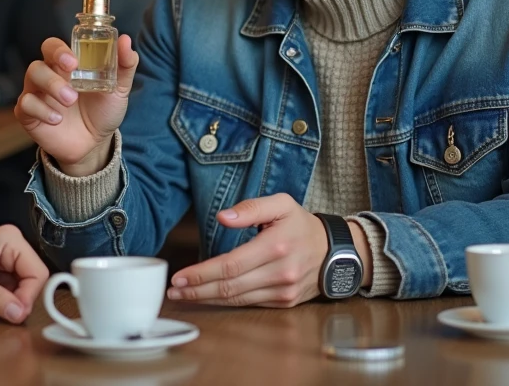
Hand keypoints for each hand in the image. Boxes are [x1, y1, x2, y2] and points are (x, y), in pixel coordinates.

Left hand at [0, 225, 48, 323]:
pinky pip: (15, 295)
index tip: (17, 311)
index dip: (29, 294)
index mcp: (9, 239)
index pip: (37, 271)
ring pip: (26, 290)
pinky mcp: (4, 275)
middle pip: (34, 281)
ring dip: (11, 302)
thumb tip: (18, 312)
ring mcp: (9, 262)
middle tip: (4, 311)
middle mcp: (13, 248)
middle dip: (20, 299)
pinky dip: (5, 303)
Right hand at [14, 36, 137, 175]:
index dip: (59, 49)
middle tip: (72, 70)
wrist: (95, 144)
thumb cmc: (102, 111)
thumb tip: (125, 40)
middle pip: (41, 57)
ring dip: (51, 85)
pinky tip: (57, 119)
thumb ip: (124, 65)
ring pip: (32, 76)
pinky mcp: (29, 114)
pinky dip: (41, 110)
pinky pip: (26, 104)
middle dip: (53, 60)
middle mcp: (49, 76)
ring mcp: (37, 94)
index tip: (74, 60)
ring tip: (70, 100)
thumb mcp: (118, 90)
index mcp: (66, 66)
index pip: (53, 47)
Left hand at [166, 194, 363, 307]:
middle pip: (230, 287)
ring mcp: (282, 291)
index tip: (180, 276)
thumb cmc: (301, 225)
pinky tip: (209, 298)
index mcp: (275, 246)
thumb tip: (222, 217)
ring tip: (184, 295)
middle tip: (174, 289)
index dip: (202, 273)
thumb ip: (251, 207)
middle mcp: (279, 272)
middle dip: (197, 290)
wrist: (335, 252)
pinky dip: (226, 302)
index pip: (230, 265)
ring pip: (237, 300)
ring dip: (207, 299)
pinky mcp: (284, 302)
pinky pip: (249, 304)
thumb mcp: (281, 204)